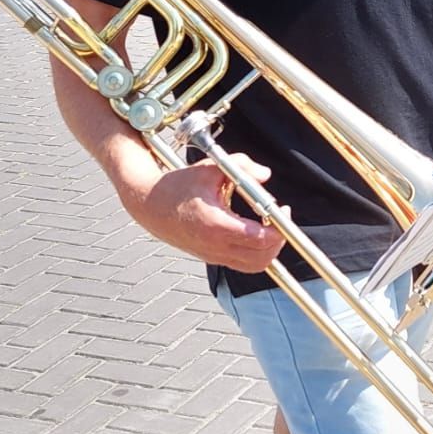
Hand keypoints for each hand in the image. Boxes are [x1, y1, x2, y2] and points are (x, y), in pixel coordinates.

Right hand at [117, 154, 287, 272]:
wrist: (149, 206)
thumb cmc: (179, 186)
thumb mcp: (210, 168)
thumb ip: (242, 166)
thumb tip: (265, 175)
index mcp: (216, 225)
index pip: (259, 239)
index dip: (278, 228)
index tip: (283, 210)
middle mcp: (215, 246)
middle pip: (262, 258)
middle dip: (278, 240)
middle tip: (280, 218)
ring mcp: (213, 255)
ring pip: (254, 266)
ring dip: (269, 250)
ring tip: (270, 227)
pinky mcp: (211, 258)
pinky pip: (243, 264)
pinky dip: (256, 254)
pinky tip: (256, 231)